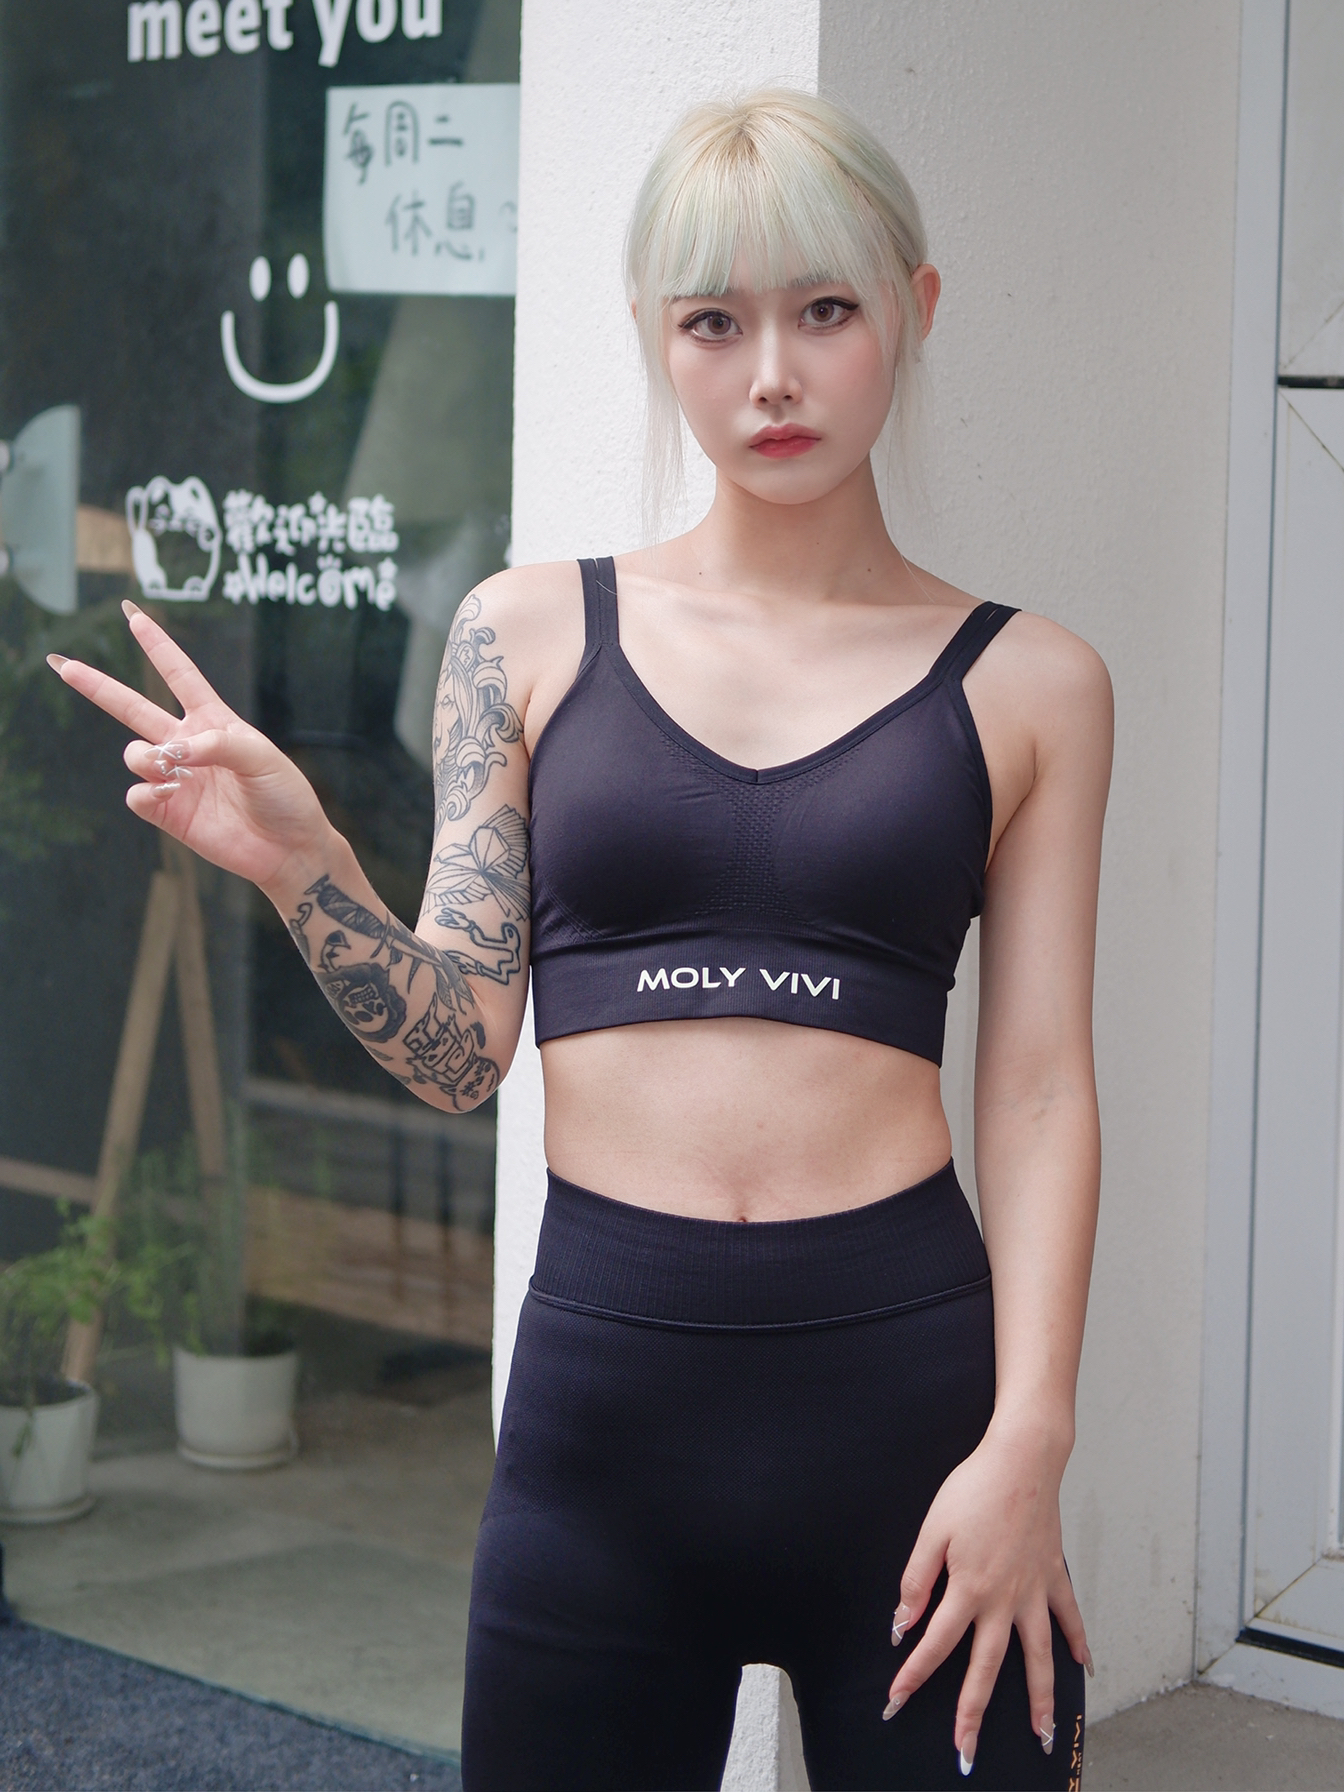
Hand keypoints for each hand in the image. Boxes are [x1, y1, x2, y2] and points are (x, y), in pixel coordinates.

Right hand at [50, 601, 333, 893]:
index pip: (179, 675)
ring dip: (143, 756)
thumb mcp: (262, 757)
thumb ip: (219, 744)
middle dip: (98, 686)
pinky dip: (146, 791)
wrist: (289, 847)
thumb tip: (174, 750)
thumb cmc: (284, 795)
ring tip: (170, 767)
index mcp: (214, 721)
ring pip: (133, 753)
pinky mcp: (170, 813)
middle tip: (62, 664)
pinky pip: (137, 795)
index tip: (134, 615)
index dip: (157, 645)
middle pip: (133, 708)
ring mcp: (176, 779)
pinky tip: (170, 793)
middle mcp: (189, 746)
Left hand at [884, 1418, 1090, 1773]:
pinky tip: (1084, 1667)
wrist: (1022, 1460)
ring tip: (1041, 1738)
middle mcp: (1004, 1600)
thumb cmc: (973, 1488)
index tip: (896, 1700)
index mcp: (968, 1589)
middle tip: (965, 1754)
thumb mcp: (932, 1529)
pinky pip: (1069, 1617)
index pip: (936, 1644)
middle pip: (986, 1669)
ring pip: (1037, 1658)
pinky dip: (1078, 1643)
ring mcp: (1034, 1592)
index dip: (913, 1674)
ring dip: (1038, 1701)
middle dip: (972, 1714)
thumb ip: (916, 1579)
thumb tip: (903, 1623)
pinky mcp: (1054, 1576)